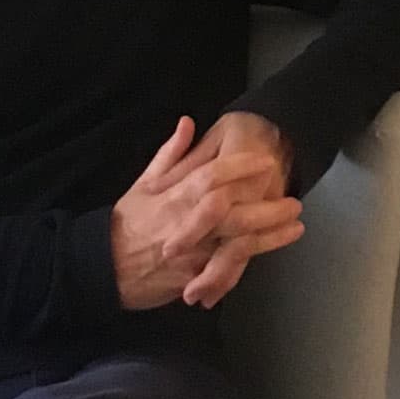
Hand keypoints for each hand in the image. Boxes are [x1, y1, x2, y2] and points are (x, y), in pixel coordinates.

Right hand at [109, 118, 303, 310]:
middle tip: (294, 200)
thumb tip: (188, 123)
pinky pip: (225, 271)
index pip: (211, 175)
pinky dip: (248, 265)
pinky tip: (270, 257)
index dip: (240, 167)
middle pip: (233, 210)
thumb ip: (170, 153)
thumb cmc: (127, 223)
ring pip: (236, 242)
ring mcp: (191, 251)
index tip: (265, 161)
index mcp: (174, 195)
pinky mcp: (192, 276)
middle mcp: (186, 222)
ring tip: (295, 227)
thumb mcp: (143, 183)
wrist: (104, 266)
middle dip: (267, 206)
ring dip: (269, 235)